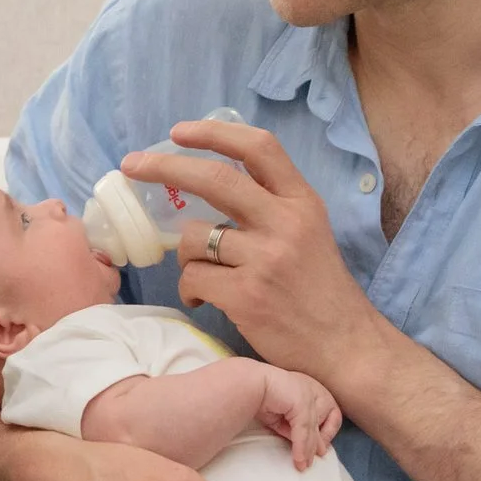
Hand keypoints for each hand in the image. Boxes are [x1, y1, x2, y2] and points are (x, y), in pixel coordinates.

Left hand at [122, 120, 389, 394]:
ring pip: (194, 237)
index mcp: (302, 203)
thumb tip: (210, 189)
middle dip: (165, 166)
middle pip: (214, 178)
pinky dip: (189, 289)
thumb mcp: (309, 235)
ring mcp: (266, 259)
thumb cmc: (321, 295)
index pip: (259, 147)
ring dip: (185, 255)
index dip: (214, 133)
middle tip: (133, 164)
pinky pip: (192, 278)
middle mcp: (286, 223)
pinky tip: (203, 300)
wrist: (346, 349)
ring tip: (201, 276)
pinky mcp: (247, 296)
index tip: (179, 132)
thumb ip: (270, 209)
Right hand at [258, 368, 342, 468]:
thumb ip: (298, 430)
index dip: (328, 432)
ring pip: (313, 429)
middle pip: (326, 421)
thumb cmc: (263, 398)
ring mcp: (309, 396)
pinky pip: (303, 432)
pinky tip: (298, 460)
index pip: (332, 412)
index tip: (320, 448)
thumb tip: (314, 450)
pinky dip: (301, 448)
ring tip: (303, 465)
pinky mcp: (302, 404)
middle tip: (311, 460)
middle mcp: (315, 389)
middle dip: (318, 443)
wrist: (248, 385)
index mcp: (312, 388)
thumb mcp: (285, 418)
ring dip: (308, 450)